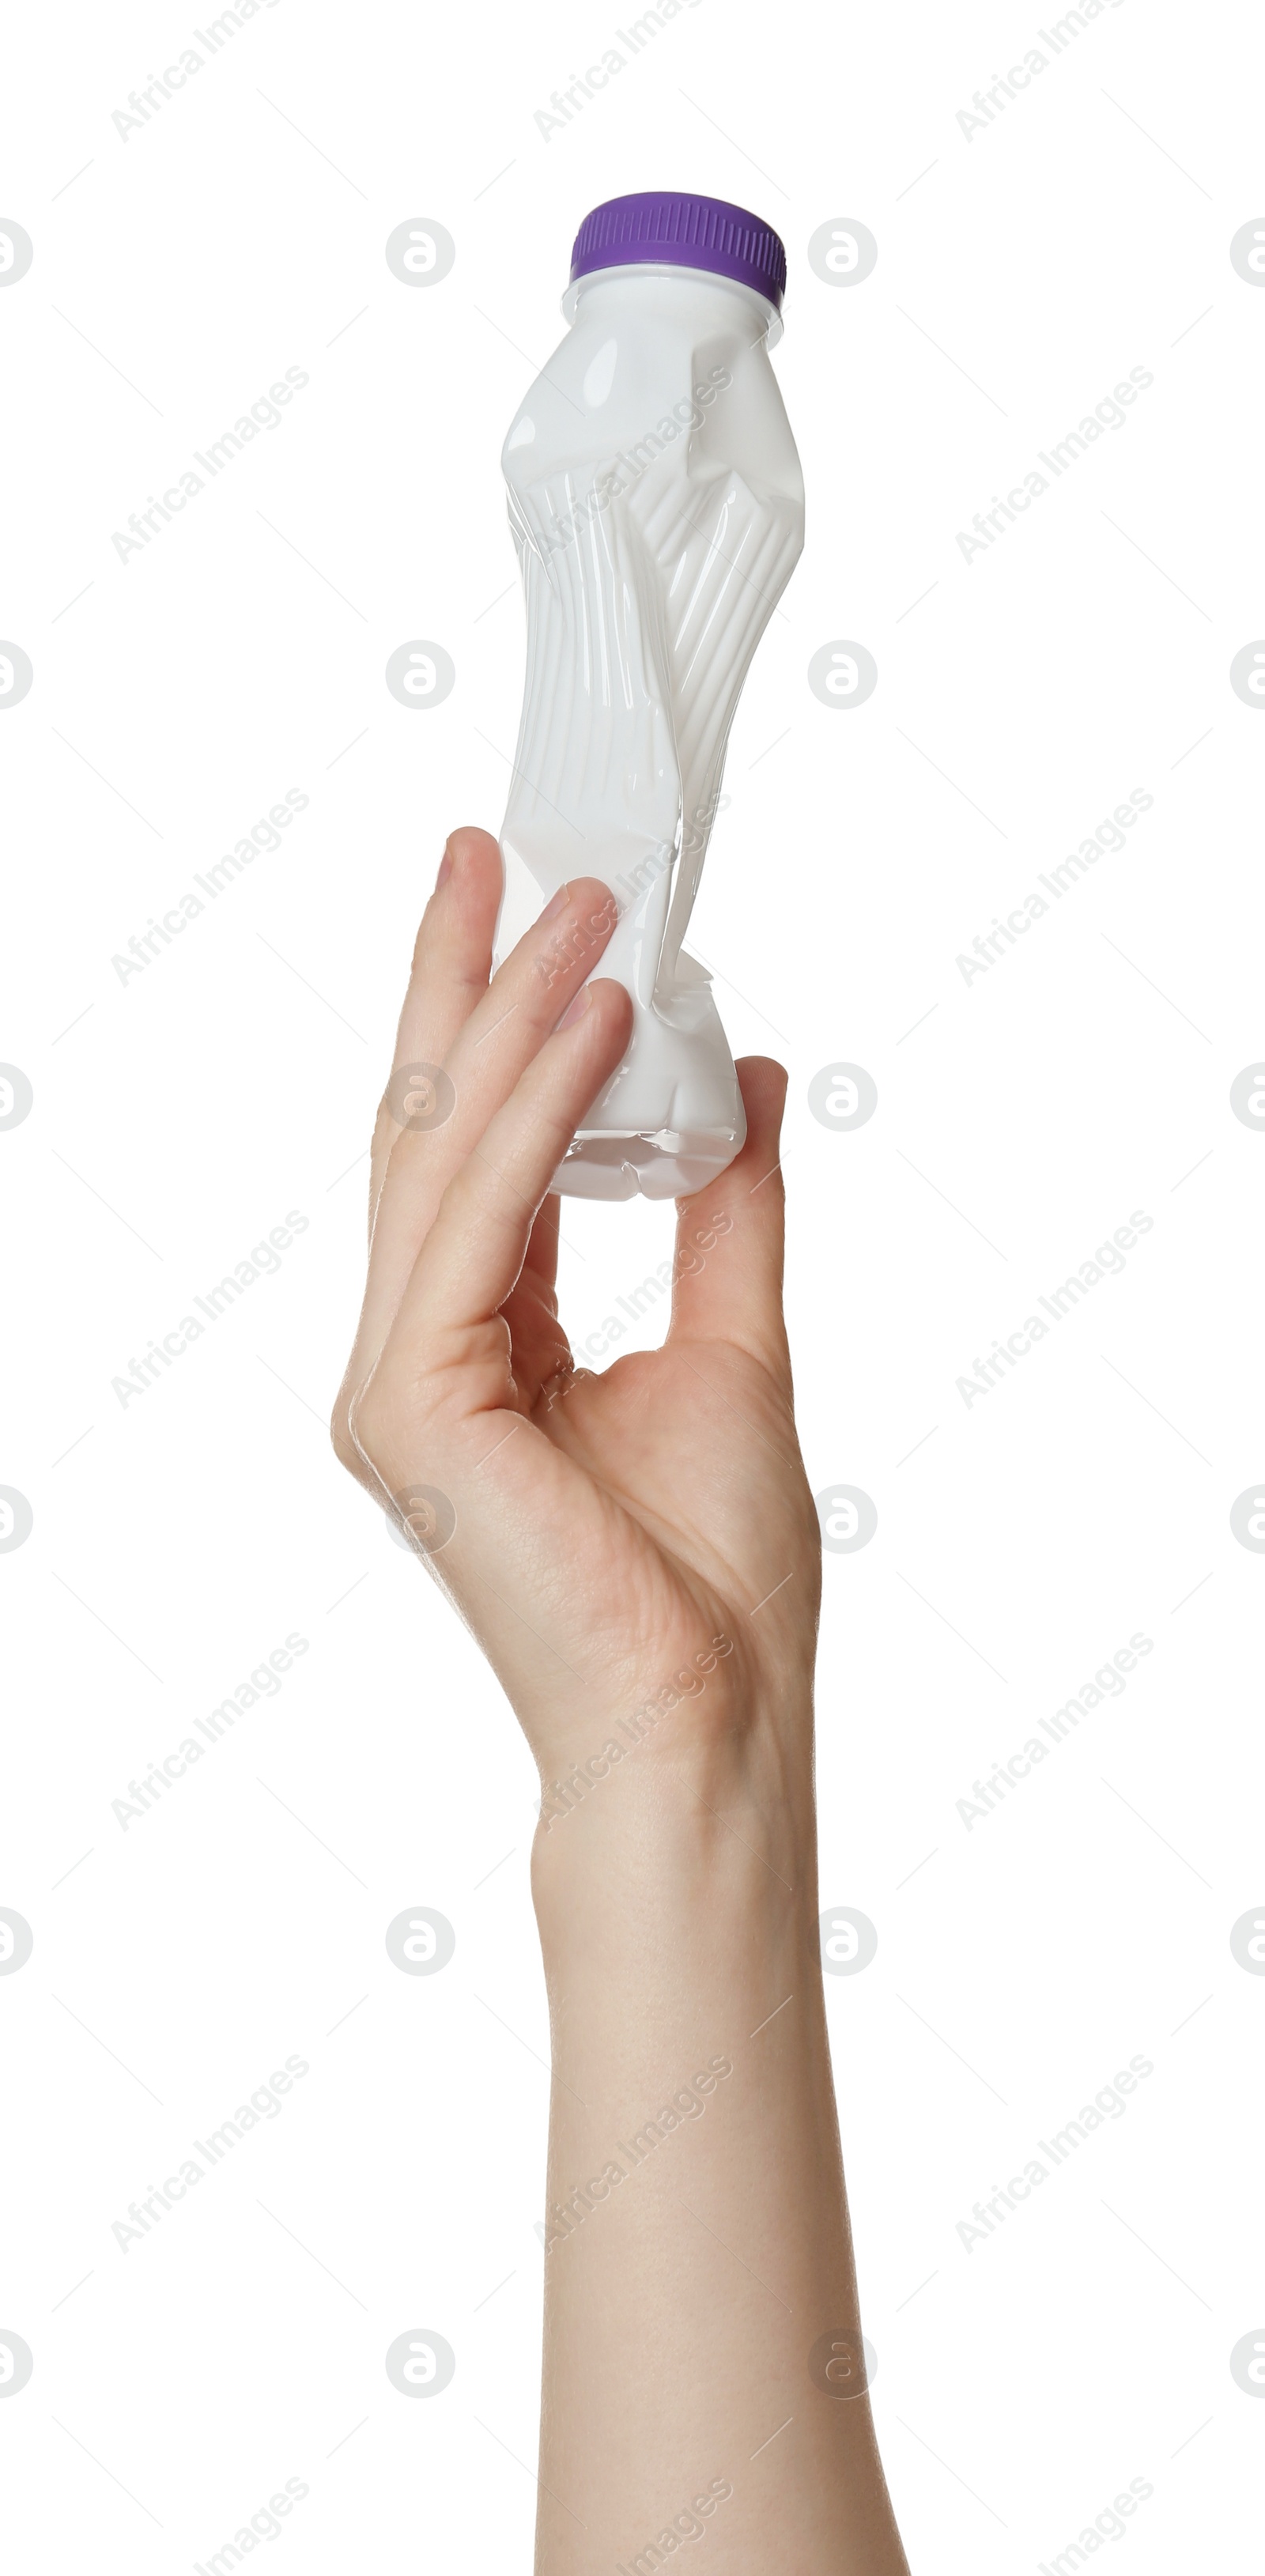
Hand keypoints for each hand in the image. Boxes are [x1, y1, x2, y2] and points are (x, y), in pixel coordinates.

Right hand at [331, 827, 819, 1814]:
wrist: (712, 1719)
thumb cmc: (713, 1576)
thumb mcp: (734, 1341)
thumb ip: (724, 1208)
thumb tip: (743, 1073)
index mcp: (475, 1348)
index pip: (476, 1160)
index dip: (500, 1029)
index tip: (534, 913)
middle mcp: (414, 1355)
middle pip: (432, 1135)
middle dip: (465, 984)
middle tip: (499, 851)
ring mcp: (396, 1382)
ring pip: (447, 1157)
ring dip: (516, 1017)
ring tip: (578, 905)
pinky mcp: (412, 1402)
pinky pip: (478, 1217)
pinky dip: (538, 1108)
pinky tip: (590, 1019)